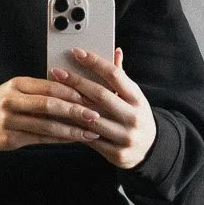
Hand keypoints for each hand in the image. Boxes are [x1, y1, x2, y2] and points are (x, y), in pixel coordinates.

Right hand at [0, 75, 105, 151]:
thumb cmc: (4, 102)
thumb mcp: (18, 89)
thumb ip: (42, 90)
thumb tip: (76, 90)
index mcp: (17, 84)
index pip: (49, 86)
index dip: (72, 92)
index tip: (91, 97)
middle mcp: (12, 101)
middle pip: (49, 105)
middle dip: (75, 111)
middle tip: (95, 115)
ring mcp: (10, 121)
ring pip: (46, 126)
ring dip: (71, 130)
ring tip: (90, 133)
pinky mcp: (10, 138)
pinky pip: (41, 139)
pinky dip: (60, 140)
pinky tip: (74, 139)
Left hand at [49, 47, 157, 169]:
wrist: (149, 149)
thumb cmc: (134, 115)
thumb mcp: (133, 96)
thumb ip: (121, 77)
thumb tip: (115, 51)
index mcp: (138, 98)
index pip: (115, 75)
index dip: (95, 62)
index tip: (76, 52)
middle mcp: (134, 117)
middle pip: (100, 95)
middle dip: (76, 82)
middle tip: (56, 72)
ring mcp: (125, 136)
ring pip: (91, 119)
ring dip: (70, 106)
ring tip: (53, 95)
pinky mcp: (117, 153)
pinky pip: (89, 139)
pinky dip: (73, 128)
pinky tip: (60, 118)